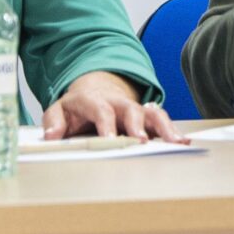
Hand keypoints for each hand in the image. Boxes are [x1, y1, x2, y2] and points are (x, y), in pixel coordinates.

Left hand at [42, 72, 185, 141]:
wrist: (95, 91)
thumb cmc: (77, 107)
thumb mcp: (59, 110)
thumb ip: (53, 122)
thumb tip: (51, 136)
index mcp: (93, 100)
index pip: (100, 109)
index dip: (106, 124)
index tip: (110, 140)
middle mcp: (118, 102)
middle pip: (130, 109)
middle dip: (137, 125)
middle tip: (142, 141)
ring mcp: (134, 108)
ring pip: (152, 113)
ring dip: (164, 127)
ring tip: (175, 142)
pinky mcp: (147, 116)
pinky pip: (162, 120)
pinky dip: (173, 130)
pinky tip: (182, 141)